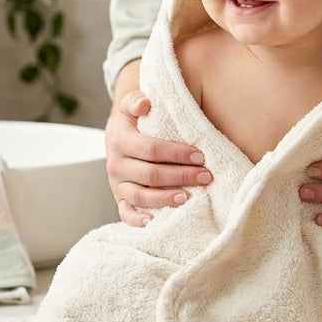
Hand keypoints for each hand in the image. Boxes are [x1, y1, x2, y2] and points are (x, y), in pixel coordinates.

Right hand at [106, 87, 211, 226]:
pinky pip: (126, 213)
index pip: (151, 149)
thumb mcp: (130, 105)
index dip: (177, 153)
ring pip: (141, 196)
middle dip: (181, 176)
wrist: (115, 136)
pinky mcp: (119, 198)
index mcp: (120, 140)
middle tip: (205, 176)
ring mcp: (117, 184)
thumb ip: (136, 100)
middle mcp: (116, 165)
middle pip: (151, 175)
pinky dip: (138, 220)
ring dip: (166, 198)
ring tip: (189, 198)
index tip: (200, 155)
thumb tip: (145, 103)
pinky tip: (155, 222)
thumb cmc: (132, 121)